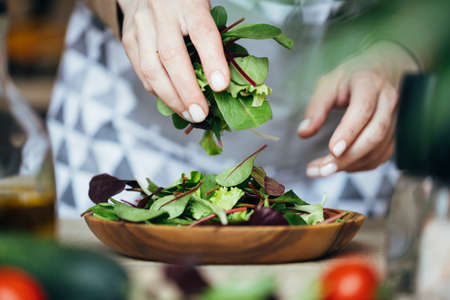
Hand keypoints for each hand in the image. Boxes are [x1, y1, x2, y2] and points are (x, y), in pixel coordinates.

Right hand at [118, 0, 229, 122]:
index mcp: (189, 3)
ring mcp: (141, 26)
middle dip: (187, 92)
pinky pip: (142, 73)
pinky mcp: (129, 39)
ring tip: (188, 114)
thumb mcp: (205, 11)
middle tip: (200, 113)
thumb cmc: (184, 4)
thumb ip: (213, 40)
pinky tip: (172, 101)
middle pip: (172, 56)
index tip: (221, 86)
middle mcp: (161, 12)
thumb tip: (222, 82)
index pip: (203, 33)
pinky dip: (158, 92)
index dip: (213, 61)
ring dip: (171, 98)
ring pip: (152, 69)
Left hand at [298, 41, 418, 176]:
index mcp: (370, 83)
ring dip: (351, 165)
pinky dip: (361, 165)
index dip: (349, 131)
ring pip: (379, 149)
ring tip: (322, 171)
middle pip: (374, 134)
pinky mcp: (396, 133)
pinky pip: (382, 155)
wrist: (387, 68)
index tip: (333, 150)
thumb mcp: (329, 82)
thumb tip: (303, 133)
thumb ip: (316, 107)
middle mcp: (388, 101)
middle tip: (322, 170)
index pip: (363, 110)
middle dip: (348, 156)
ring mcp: (397, 118)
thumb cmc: (352, 77)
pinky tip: (341, 167)